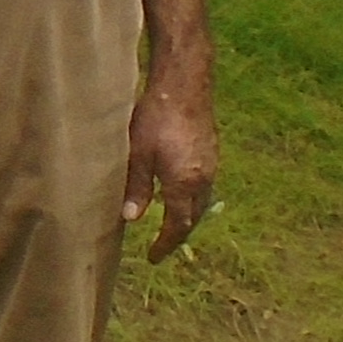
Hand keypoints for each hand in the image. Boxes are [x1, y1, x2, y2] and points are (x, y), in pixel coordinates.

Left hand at [120, 71, 216, 261]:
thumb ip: (136, 188)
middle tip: (163, 246)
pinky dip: (192, 199)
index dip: (165, 244)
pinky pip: (204, 186)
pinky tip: (180, 192)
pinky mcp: (211, 151)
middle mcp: (203, 179)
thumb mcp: (138, 155)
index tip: (153, 258)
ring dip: (187, 217)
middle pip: (194, 218)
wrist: (184, 84)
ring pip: (202, 202)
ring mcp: (211, 165)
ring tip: (172, 224)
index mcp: (185, 184)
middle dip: (179, 235)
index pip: (178, 226)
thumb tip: (131, 219)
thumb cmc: (156, 117)